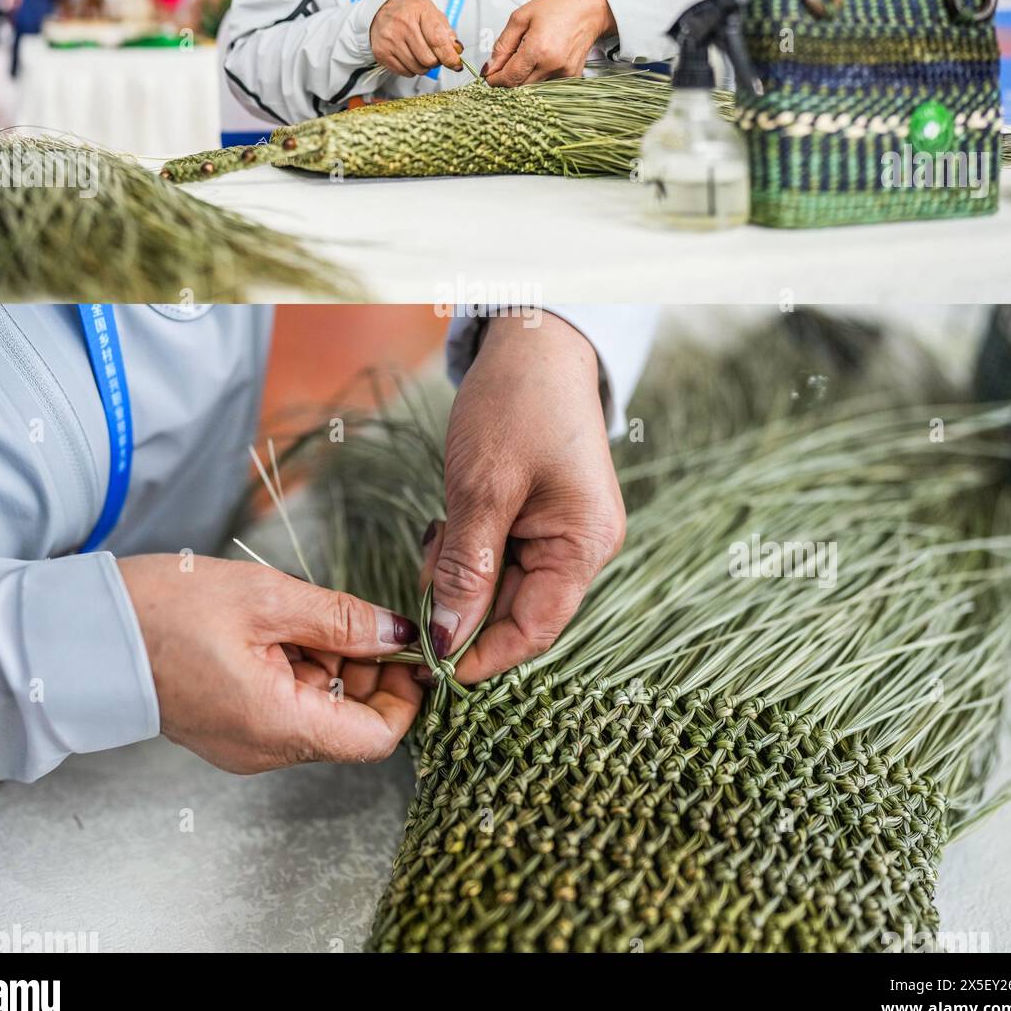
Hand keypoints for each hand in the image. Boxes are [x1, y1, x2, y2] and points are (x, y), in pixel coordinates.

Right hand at [119, 555, 421, 770]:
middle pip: (350, 722)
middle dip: (365, 669)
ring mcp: (245, 742)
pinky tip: (278, 628)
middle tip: (352, 614)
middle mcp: (265, 749)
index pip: (376, 738)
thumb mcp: (267, 599)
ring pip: (319, 709)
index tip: (409, 647)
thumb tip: (399, 634)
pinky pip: (285, 703)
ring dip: (329, 662)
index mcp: (279, 727)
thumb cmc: (166, 611)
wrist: (88, 631)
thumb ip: (342, 620)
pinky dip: (297, 666)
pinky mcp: (229, 725)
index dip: (404, 694)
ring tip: (301, 614)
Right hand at [370, 0, 463, 76]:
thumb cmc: (410, 12)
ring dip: (424, 66)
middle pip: (428, 59)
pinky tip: (409, 57)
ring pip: (417, 68)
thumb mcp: (432, 13)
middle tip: (433, 54)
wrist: (383, 10)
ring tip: (420, 54)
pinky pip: (405, 72)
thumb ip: (446, 32)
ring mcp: (390, 39)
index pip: (438, 40)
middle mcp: (402, 24)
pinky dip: (411, 69)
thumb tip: (456, 51)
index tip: (456, 63)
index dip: (449, 56)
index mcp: (419, 11)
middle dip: (436, 61)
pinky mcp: (381, 53)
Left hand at [423, 314, 625, 683]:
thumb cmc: (515, 407)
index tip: (432, 667)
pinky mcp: (545, 516)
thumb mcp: (482, 489)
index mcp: (585, 544)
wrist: (533, 344)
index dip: (484, 655)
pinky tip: (451, 519)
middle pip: (519, 609)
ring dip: (462, 571)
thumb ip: (468, 568)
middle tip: (425, 567)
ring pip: (505, 583)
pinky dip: (469, 548)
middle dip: (464, 601)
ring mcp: (567, 531)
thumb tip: (449, 640)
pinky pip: (503, 555)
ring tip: (440, 526)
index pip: (535, 629)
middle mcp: (585, 546)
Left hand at [483, 0, 616, 87]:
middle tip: (507, 62)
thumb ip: (503, 45)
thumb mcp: (521, 17)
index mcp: (538, 49)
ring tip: (528, 55)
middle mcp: (553, 65)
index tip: (489, 75)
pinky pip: (547, 84)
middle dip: (508, 78)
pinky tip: (542, 59)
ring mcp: (564, 73)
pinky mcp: (572, 77)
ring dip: (524, 77)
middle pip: (520, 86)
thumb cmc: (559, 6)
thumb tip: (489, 67)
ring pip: (533, 87)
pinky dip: (539, 76)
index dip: (495, 80)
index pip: (509, 78)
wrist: (591, 8)